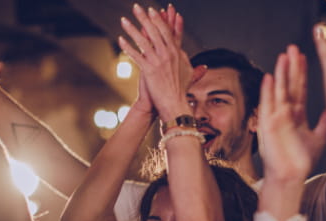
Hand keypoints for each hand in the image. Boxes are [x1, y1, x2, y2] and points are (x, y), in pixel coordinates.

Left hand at [118, 4, 192, 121]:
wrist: (175, 105)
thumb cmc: (181, 92)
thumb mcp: (190, 77)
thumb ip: (196, 69)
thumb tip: (204, 67)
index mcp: (177, 53)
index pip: (170, 31)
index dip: (164, 19)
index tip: (160, 9)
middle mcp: (169, 54)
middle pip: (156, 31)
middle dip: (146, 17)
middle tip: (138, 7)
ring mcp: (159, 61)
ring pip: (144, 40)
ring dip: (133, 29)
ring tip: (124, 20)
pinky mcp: (150, 70)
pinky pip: (137, 55)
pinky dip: (128, 47)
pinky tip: (121, 39)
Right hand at [259, 49, 319, 184]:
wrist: (290, 178)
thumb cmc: (300, 162)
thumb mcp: (318, 139)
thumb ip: (324, 124)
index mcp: (297, 117)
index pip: (300, 90)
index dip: (302, 74)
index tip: (304, 58)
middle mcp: (285, 115)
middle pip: (289, 86)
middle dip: (291, 67)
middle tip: (293, 48)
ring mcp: (276, 119)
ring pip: (279, 92)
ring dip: (281, 74)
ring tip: (283, 56)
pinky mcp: (268, 126)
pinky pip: (267, 105)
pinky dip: (268, 92)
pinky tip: (269, 78)